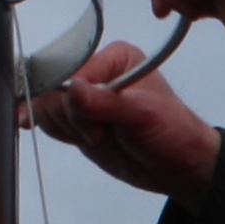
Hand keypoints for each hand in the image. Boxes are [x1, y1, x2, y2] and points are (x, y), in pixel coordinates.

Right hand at [25, 41, 222, 200]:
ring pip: (47, 106)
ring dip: (65, 127)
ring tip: (97, 137)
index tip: (96, 126)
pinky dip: (59, 132)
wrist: (177, 165)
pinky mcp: (78, 119)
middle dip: (71, 118)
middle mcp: (96, 73)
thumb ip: (105, 102)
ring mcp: (84, 98)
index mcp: (114, 58)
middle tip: (98, 135)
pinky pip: (50, 121)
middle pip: (54, 89)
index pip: (72, 71)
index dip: (74, 100)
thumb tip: (72, 89)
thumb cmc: (171, 131)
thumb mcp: (142, 114)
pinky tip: (79, 138)